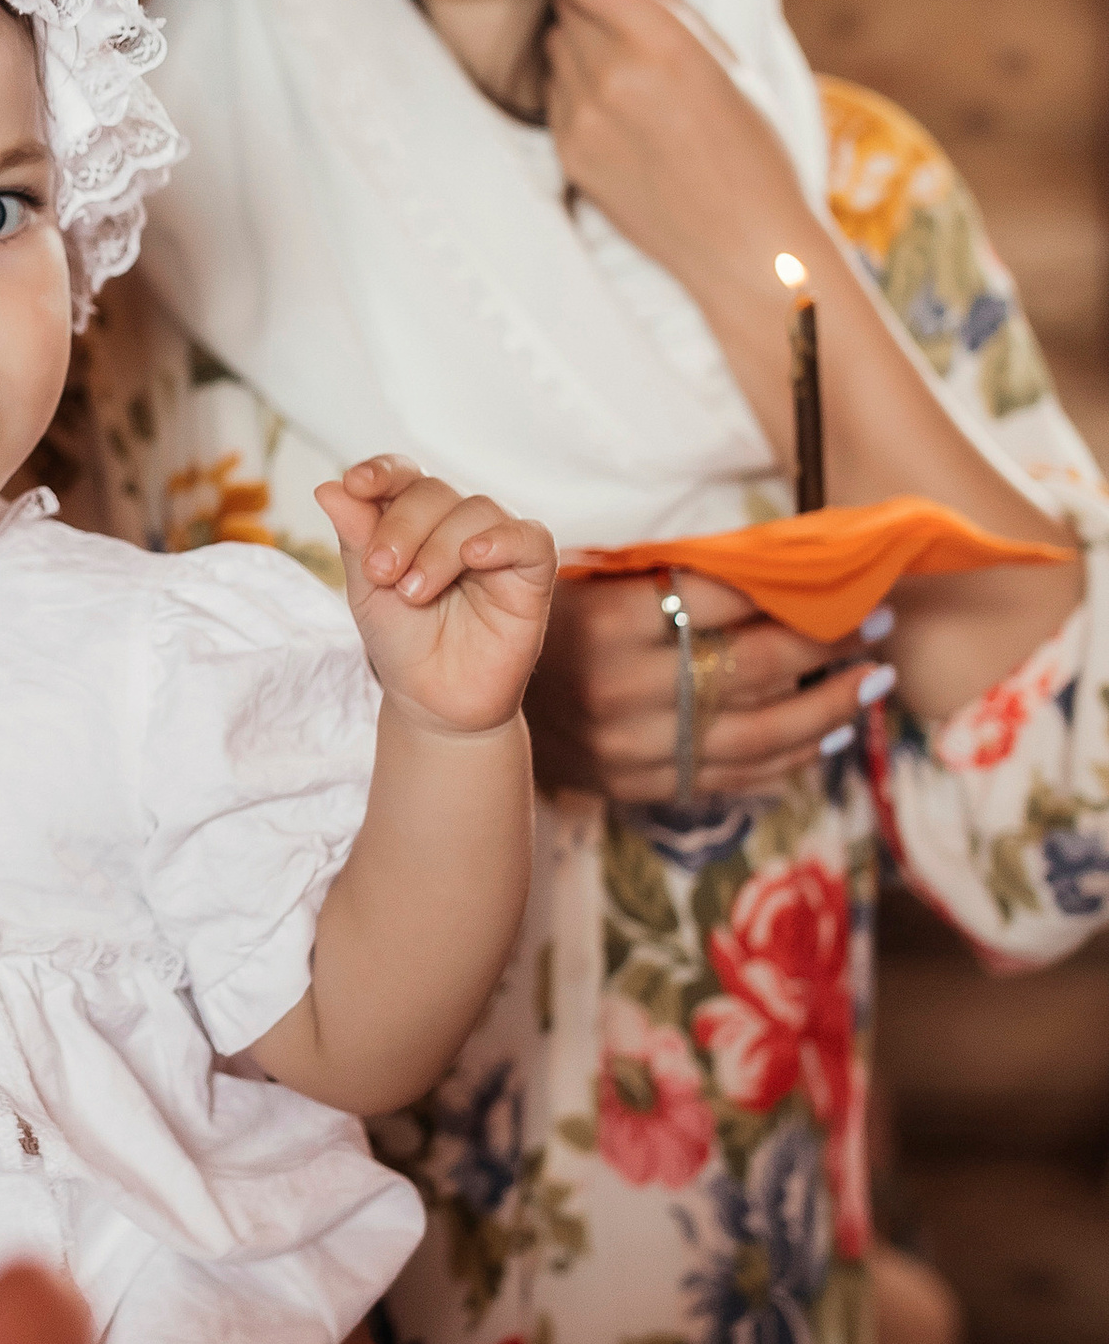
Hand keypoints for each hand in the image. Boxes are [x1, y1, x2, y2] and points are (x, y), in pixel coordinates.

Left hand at [314, 456, 556, 735]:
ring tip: (413, 593)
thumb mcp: (367, 590)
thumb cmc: (402, 640)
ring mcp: (496, 545)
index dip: (382, 472)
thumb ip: (355, 538)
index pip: (403, 475)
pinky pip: (530, 538)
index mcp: (414, 518)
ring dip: (438, 547)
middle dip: (401, 527)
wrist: (434, 701)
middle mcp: (457, 522)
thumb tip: (329, 488)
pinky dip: (502, 539)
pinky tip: (474, 556)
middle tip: (380, 573)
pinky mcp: (531, 574)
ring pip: (476, 511)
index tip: (356, 485)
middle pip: (434, 491)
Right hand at [526, 568, 889, 804]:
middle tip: (875, 624)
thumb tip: (768, 560)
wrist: (467, 709)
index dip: (791, 590)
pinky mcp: (639, 782)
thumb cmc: (539, 627)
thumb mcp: (584, 579)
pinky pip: (731, 774)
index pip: (724, 599)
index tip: (841, 581)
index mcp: (608, 621)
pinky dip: (788, 756)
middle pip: (754, 664)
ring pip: (758, 730)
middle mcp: (624, 687)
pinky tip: (826, 734)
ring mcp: (634, 744)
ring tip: (872, 681)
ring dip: (829, 707)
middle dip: (827, 643)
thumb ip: (663, 575)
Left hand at [544, 0, 807, 292]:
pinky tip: (624, 112)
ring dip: (583, 42)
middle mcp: (610, 79)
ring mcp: (581, 121)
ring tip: (634, 73)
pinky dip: (578, 87)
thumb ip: (663, 7)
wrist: (743, 244)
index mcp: (661, 45)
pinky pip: (554, 92)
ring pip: (555, 45)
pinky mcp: (567, 153)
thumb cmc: (754, 147)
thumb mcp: (727, 59)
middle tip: (630, 15)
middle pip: (566, 2)